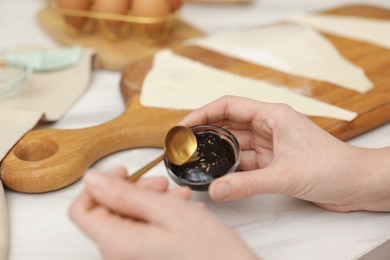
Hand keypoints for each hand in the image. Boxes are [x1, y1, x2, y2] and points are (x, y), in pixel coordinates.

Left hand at [69, 167, 256, 259]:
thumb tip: (92, 179)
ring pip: (129, 219)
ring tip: (178, 196)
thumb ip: (125, 195)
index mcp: (117, 244)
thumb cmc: (209, 253)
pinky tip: (181, 210)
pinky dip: (159, 215)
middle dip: (134, 190)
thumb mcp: (168, 213)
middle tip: (160, 184)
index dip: (99, 185)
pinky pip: (142, 230)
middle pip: (109, 211)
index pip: (82, 209)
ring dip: (151, 201)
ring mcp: (133, 257)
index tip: (124, 172)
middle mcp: (119, 255)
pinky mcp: (146, 257)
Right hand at [179, 96, 389, 211]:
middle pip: (229, 123)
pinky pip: (245, 161)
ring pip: (236, 143)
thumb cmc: (333, 167)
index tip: (184, 126)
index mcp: (272, 115)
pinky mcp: (273, 161)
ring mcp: (270, 144)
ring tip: (196, 158)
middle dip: (206, 132)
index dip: (203, 113)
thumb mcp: (286, 175)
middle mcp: (269, 126)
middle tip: (184, 144)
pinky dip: (231, 166)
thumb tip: (216, 190)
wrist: (357, 183)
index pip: (229, 106)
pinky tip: (218, 173)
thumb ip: (248, 184)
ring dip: (218, 150)